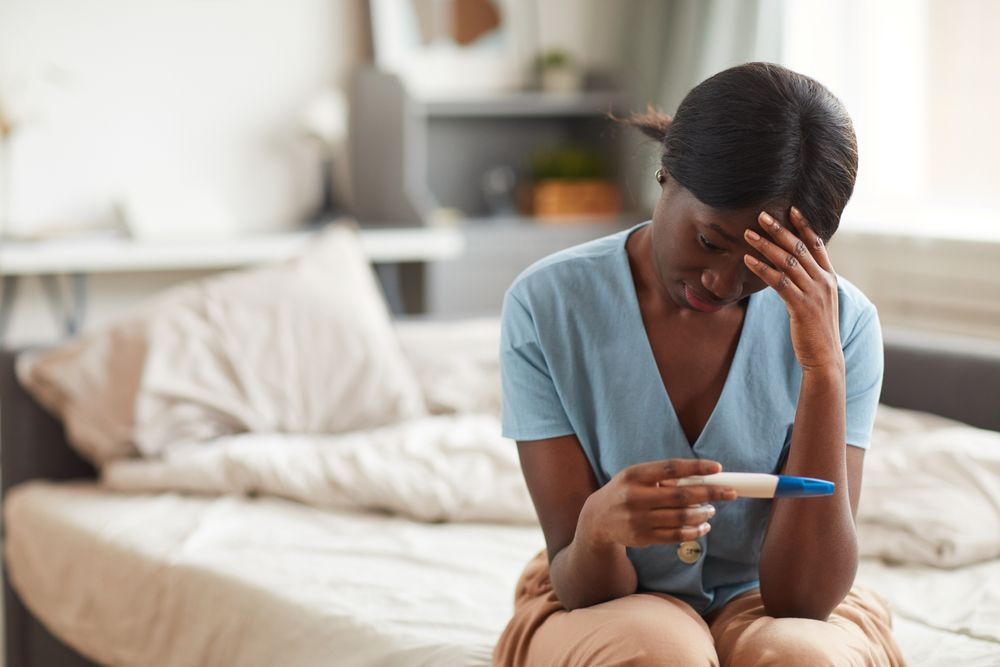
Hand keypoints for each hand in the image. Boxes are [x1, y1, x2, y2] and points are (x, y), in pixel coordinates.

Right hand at [580, 459, 736, 548]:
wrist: (597, 519)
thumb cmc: (625, 492)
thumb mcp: (635, 476)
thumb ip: (662, 476)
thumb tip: (701, 478)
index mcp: (635, 475)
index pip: (671, 468)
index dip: (696, 467)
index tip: (717, 468)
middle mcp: (635, 497)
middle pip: (681, 495)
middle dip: (710, 494)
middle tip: (729, 492)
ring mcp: (639, 519)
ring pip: (681, 518)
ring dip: (703, 514)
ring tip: (712, 509)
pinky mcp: (643, 537)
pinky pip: (676, 535)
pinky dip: (694, 531)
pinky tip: (703, 526)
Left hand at [742, 207, 843, 372]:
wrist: (825, 357)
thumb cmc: (816, 330)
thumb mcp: (816, 302)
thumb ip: (807, 283)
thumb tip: (789, 271)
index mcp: (829, 278)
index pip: (817, 244)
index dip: (804, 225)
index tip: (791, 209)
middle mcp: (823, 281)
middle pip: (799, 248)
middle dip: (779, 229)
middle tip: (761, 215)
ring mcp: (814, 293)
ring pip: (788, 262)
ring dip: (766, 245)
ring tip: (748, 233)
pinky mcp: (802, 306)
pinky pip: (779, 282)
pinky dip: (763, 269)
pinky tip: (748, 260)